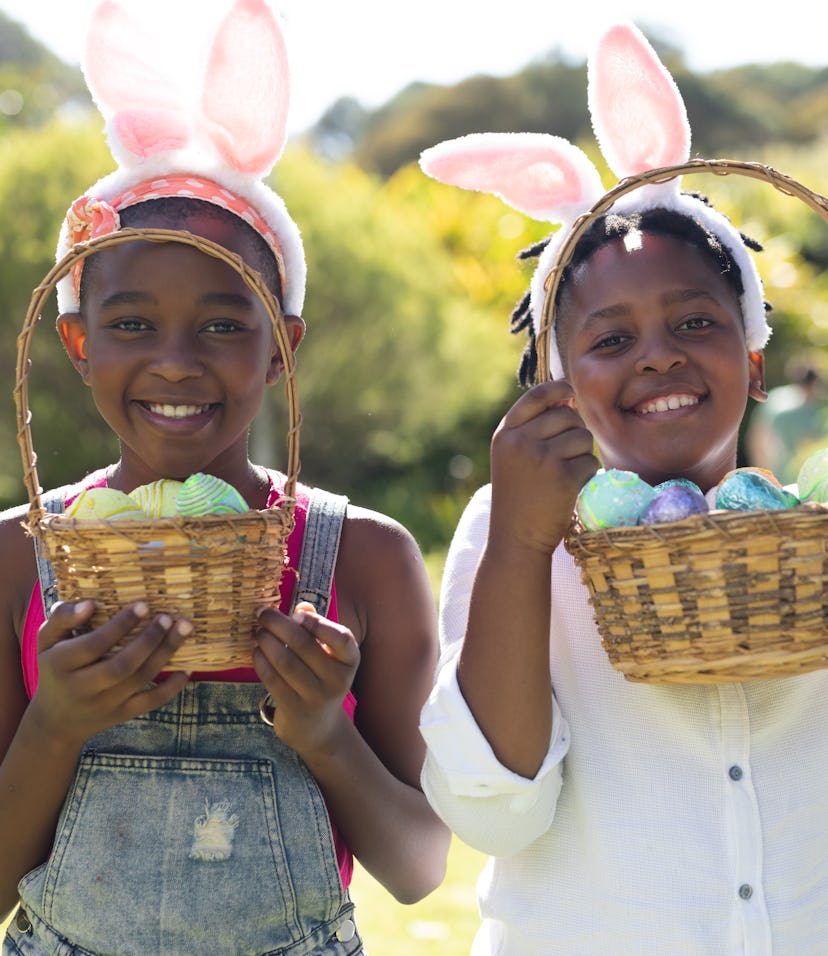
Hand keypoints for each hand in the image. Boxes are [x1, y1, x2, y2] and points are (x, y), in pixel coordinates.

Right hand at [28, 600, 191, 747]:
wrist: (56, 721)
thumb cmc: (55, 668)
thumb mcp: (46, 641)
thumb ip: (62, 618)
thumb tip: (90, 603)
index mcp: (60, 665)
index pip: (94, 645)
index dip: (120, 625)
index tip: (143, 605)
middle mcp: (81, 688)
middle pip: (121, 665)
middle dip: (149, 640)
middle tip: (168, 617)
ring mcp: (103, 705)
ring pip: (139, 680)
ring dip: (165, 653)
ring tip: (183, 629)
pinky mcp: (121, 716)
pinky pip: (150, 703)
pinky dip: (171, 687)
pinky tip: (186, 668)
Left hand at [253, 602, 359, 758]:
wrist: (318, 726)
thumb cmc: (320, 677)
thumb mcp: (328, 655)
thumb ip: (317, 628)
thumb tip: (302, 607)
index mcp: (350, 661)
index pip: (342, 638)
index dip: (318, 623)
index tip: (297, 614)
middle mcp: (338, 680)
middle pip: (304, 645)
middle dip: (278, 624)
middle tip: (263, 614)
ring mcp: (316, 697)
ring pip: (285, 661)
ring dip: (266, 641)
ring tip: (258, 632)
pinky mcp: (295, 709)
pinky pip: (273, 679)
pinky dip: (261, 661)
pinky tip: (256, 651)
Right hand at [490, 379, 597, 552]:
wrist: (516, 538)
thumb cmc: (518, 496)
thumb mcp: (511, 456)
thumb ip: (532, 427)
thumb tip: (568, 399)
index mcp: (506, 434)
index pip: (536, 396)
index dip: (558, 388)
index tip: (570, 392)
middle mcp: (521, 441)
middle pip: (567, 415)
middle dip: (574, 431)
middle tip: (564, 455)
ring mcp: (542, 458)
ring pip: (583, 437)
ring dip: (582, 454)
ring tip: (564, 474)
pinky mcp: (564, 477)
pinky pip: (590, 461)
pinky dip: (586, 474)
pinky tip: (570, 488)